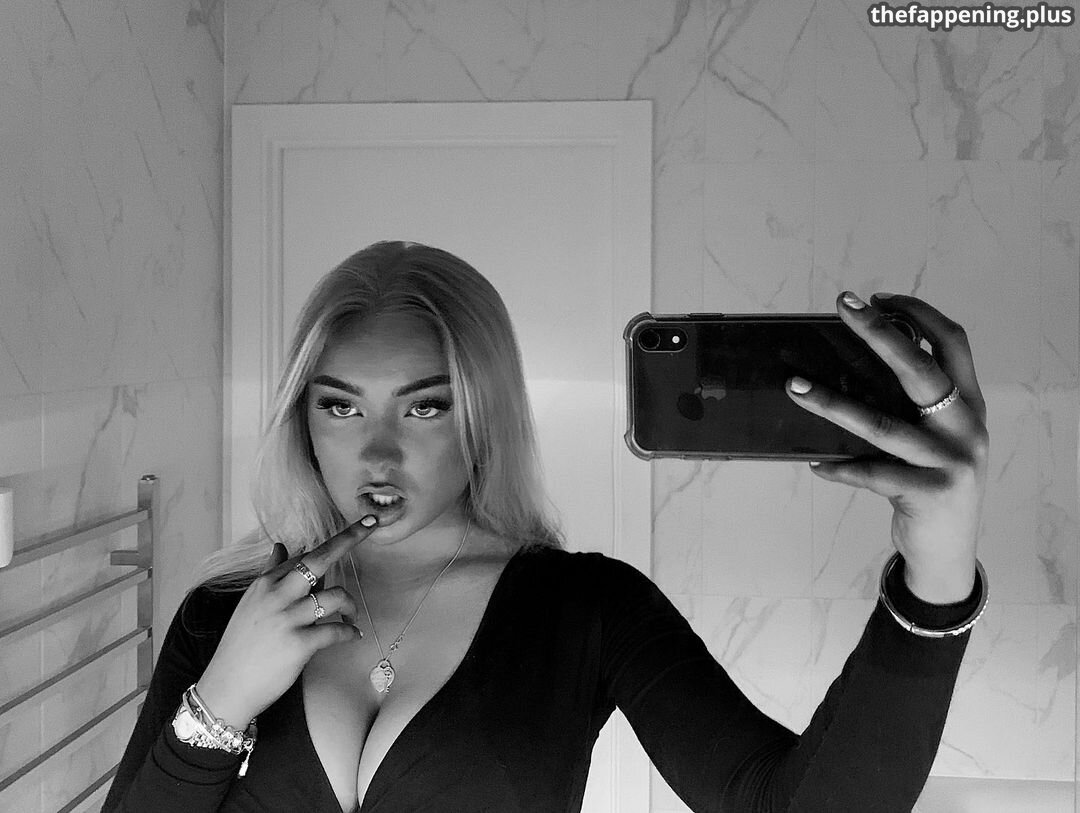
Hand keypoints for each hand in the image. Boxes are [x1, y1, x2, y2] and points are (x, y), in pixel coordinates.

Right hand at [194, 515, 377, 727]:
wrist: (226, 687)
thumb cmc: (241, 646)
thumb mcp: (251, 604)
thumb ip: (269, 574)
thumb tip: (280, 545)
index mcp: (265, 583)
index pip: (305, 555)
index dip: (338, 540)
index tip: (364, 522)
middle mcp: (276, 595)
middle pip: (319, 559)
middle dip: (350, 539)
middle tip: (373, 525)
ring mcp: (288, 619)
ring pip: (335, 596)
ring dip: (351, 607)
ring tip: (351, 618)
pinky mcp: (299, 644)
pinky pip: (336, 631)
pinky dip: (350, 633)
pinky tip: (352, 636)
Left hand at [787, 292, 988, 604]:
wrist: (948, 551)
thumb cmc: (931, 484)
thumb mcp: (934, 439)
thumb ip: (910, 406)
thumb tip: (850, 368)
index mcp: (969, 405)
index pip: (953, 343)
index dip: (919, 314)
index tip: (879, 299)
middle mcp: (967, 427)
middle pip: (920, 369)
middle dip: (880, 332)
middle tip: (844, 307)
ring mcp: (950, 461)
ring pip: (882, 424)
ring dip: (832, 403)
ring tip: (795, 386)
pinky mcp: (928, 493)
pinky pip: (871, 473)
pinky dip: (838, 466)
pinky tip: (815, 461)